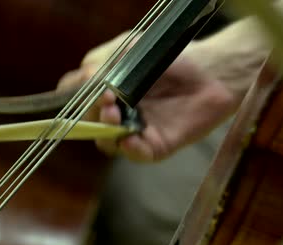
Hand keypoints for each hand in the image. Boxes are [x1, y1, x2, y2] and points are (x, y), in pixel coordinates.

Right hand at [58, 35, 235, 161]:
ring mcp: (136, 131)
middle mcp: (117, 113)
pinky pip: (137, 154)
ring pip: (107, 142)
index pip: (74, 100)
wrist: (212, 70)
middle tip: (106, 98)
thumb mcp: (130, 51)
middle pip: (87, 123)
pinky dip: (130, 149)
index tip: (79, 88)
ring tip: (114, 114)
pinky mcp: (157, 145)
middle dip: (91, 113)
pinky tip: (131, 138)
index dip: (70, 98)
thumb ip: (102, 63)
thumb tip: (83, 80)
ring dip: (106, 131)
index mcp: (105, 91)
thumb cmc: (170, 57)